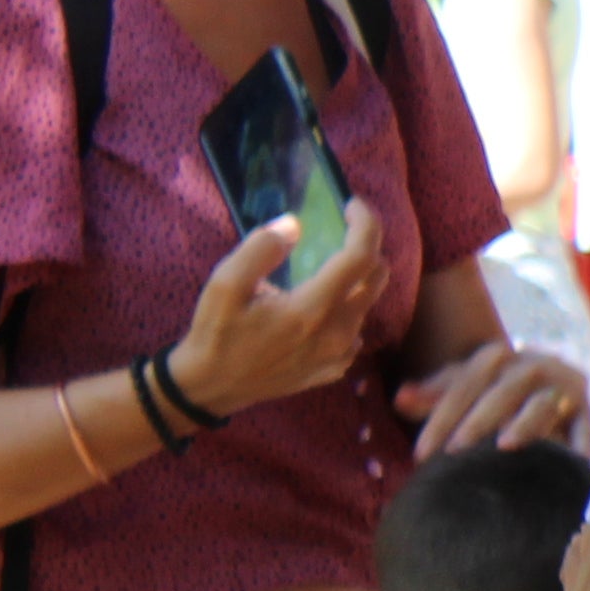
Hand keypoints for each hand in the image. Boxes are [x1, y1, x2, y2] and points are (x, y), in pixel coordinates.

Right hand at [173, 203, 385, 416]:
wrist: (213, 386)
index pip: (361, 257)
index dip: (365, 224)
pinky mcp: (336, 366)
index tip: (352, 204)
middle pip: (376, 276)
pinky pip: (356, 326)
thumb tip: (295, 225)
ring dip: (356, 277)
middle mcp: (337, 332)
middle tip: (341, 230)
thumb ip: (260, 250)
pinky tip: (318, 302)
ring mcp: (341, 353)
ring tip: (325, 264)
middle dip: (365, 245)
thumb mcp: (224, 285)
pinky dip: (347, 306)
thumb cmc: (216, 334)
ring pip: (368, 301)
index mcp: (312, 309)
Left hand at [400, 341, 589, 455]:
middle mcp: (533, 364)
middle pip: (504, 389)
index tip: (421, 455)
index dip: (440, 417)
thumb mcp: (462, 393)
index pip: (465, 383)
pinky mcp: (589, 408)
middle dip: (478, 420)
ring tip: (504, 446)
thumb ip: (432, 397)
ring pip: (543, 402)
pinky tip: (567, 465)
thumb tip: (400, 398)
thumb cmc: (491, 397)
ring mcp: (564, 384)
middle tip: (454, 452)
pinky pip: (584, 427)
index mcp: (498, 357)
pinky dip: (577, 445)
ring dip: (525, 424)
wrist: (549, 389)